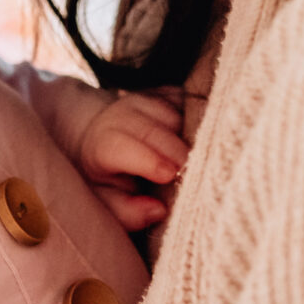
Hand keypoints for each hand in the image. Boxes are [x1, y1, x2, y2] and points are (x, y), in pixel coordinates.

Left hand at [75, 89, 188, 233]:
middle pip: (156, 130)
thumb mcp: (106, 199)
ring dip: (193, 139)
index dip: (150, 160)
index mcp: (104, 142)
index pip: (125, 147)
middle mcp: (125, 113)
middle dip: (179, 153)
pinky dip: (202, 122)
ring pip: (178, 115)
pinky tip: (206, 141)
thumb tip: (159, 211)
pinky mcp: (169, 93)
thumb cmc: (104, 176)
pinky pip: (191, 103)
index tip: (170, 175)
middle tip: (197, 176)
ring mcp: (149, 99)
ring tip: (202, 163)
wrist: (98, 133)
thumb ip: (126, 211)